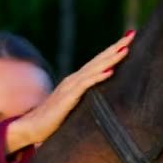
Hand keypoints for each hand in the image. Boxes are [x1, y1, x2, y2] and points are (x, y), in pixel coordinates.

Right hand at [6, 30, 135, 152]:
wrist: (31, 127)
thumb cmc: (52, 120)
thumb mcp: (72, 107)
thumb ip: (83, 101)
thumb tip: (101, 103)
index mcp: (75, 82)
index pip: (97, 63)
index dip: (112, 52)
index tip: (128, 41)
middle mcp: (73, 80)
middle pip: (97, 61)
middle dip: (115, 48)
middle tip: (131, 35)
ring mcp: (69, 88)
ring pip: (93, 69)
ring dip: (110, 58)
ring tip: (125, 48)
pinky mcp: (67, 98)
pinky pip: (85, 85)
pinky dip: (97, 77)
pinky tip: (110, 71)